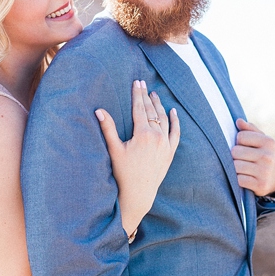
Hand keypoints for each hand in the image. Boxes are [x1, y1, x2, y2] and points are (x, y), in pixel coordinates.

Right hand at [96, 81, 180, 236]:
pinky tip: (173, 112)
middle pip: (152, 111)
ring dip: (159, 105)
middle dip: (146, 96)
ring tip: (154, 94)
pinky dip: (175, 121)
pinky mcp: (170, 152)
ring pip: (164, 119)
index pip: (140, 108)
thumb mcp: (114, 149)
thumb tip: (99, 110)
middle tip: (143, 83)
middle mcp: (157, 136)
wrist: (139, 193)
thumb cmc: (123, 173)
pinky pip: (175, 132)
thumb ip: (108, 129)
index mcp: (143, 134)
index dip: (137, 94)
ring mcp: (166, 144)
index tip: (136, 82)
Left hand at [232, 119, 274, 196]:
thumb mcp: (261, 141)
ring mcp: (265, 171)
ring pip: (235, 166)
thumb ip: (249, 129)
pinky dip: (239, 180)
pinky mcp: (260, 185)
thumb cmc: (264, 155)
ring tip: (243, 169)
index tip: (245, 147)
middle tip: (243, 159)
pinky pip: (239, 180)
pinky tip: (245, 178)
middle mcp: (268, 156)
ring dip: (235, 168)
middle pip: (235, 151)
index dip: (239, 142)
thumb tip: (238, 121)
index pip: (240, 137)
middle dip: (236, 156)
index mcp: (268, 142)